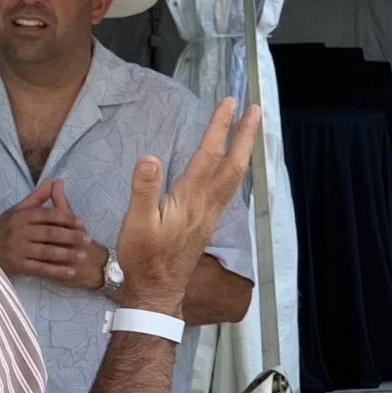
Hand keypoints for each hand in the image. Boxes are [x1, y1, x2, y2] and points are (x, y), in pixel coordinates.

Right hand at [0, 180, 104, 289]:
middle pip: (49, 233)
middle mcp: (19, 232)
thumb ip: (36, 198)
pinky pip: (41, 268)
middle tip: (87, 239)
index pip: (46, 215)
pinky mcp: (18, 265)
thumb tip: (53, 181)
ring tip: (83, 255)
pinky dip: (57, 271)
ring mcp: (18, 249)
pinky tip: (71, 272)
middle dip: (70, 236)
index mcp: (20, 217)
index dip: (65, 218)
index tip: (81, 222)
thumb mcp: (16, 211)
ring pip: (47, 251)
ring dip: (67, 254)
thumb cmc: (4, 229)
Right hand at [113, 98, 261, 313]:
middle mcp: (206, 204)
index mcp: (189, 199)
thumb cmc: (143, 257)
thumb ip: (143, 189)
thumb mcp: (135, 222)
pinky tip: (233, 168)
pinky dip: (235, 170)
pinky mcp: (207, 223)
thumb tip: (150, 158)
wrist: (157, 290)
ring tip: (249, 131)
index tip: (228, 102)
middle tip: (256, 110)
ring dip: (243, 151)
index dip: (218, 127)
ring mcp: (210, 215)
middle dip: (244, 135)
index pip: (208, 155)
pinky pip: (228, 190)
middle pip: (232, 164)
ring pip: (234, 177)